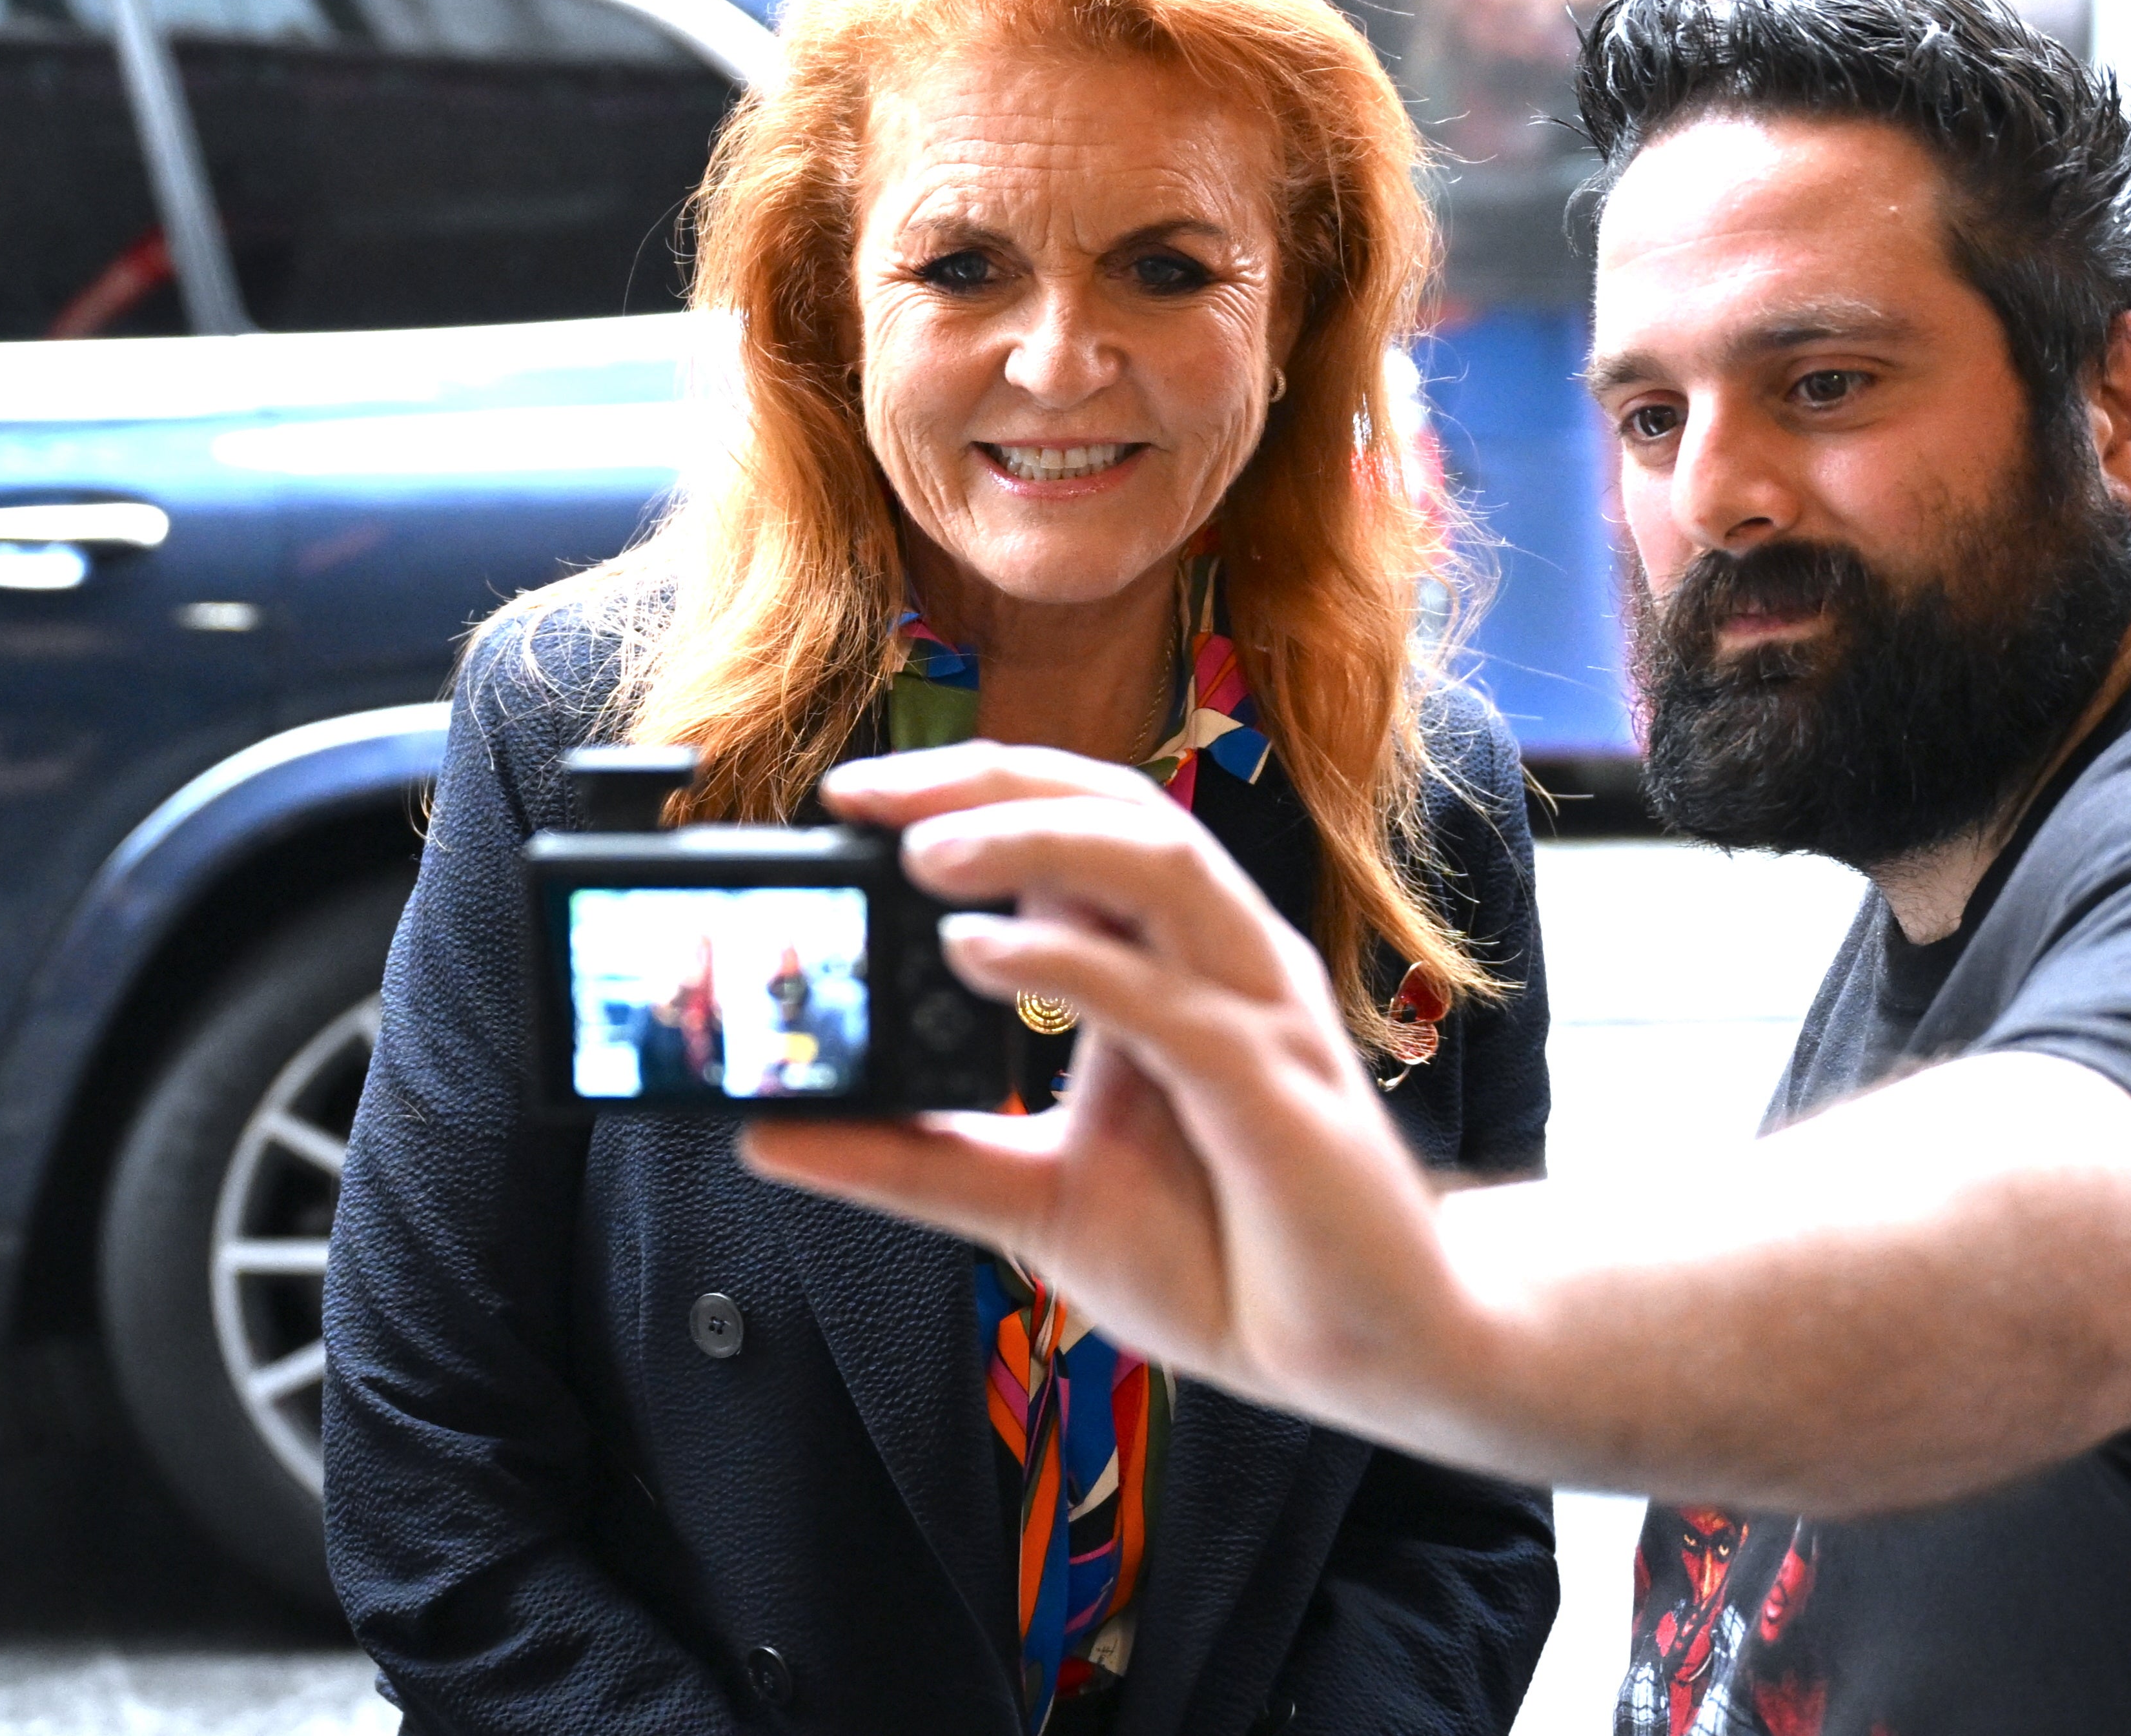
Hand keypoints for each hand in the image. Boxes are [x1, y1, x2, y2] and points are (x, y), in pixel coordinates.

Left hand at [740, 743, 1476, 1426]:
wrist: (1363, 1348)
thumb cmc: (1230, 1259)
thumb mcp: (1034, 1200)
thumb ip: (911, 1162)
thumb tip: (768, 1134)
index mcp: (1175, 967)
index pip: (1080, 831)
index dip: (975, 792)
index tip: (853, 802)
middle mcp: (1225, 964)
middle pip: (1122, 810)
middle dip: (991, 783)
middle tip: (864, 798)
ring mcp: (1258, 1018)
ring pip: (1160, 867)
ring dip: (1034, 842)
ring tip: (921, 854)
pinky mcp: (1274, 1093)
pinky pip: (1171, 999)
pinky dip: (1070, 963)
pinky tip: (977, 957)